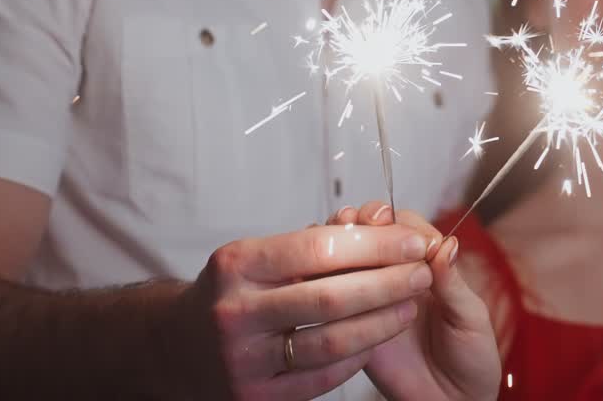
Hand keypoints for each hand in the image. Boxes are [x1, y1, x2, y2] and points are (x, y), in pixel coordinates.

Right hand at [171, 221, 436, 399]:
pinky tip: (379, 336)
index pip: (320, 248)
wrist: (180, 347)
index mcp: (237, 264)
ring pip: (332, 340)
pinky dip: (358, 354)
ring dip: (383, 321)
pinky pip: (323, 376)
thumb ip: (312, 244)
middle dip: (389, 282)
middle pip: (331, 297)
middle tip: (422, 272)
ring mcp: (243, 359)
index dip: (376, 244)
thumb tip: (383, 219)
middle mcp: (235, 312)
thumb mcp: (256, 257)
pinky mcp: (256, 396)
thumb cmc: (235, 290)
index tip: (413, 240)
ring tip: (410, 304)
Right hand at [332, 202, 500, 400]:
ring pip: (345, 262)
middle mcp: (394, 277)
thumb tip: (445, 245)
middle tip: (359, 224)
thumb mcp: (470, 317)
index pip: (405, 229)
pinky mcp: (352, 327)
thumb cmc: (472, 358)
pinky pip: (333, 302)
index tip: (394, 228)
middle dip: (361, 224)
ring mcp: (371, 300)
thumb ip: (453, 283)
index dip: (396, 223)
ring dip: (339, 249)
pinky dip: (325, 285)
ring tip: (340, 249)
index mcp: (427, 266)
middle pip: (369, 237)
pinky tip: (325, 282)